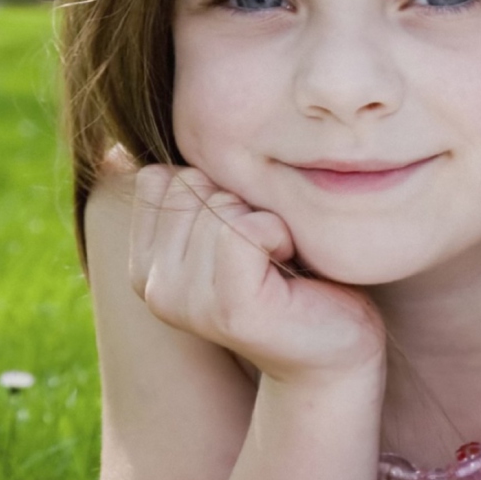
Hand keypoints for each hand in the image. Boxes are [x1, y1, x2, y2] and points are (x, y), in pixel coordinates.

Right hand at [129, 166, 383, 383]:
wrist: (335, 348)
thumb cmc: (295, 278)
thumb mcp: (236, 225)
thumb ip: (197, 190)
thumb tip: (153, 131)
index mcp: (145, 262)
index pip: (161, 176)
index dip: (217, 189)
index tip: (246, 233)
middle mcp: (153, 285)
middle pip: (191, 185)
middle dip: (242, 203)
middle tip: (267, 251)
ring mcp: (185, 301)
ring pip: (220, 205)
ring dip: (266, 222)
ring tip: (280, 263)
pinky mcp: (229, 308)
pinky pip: (246, 230)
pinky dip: (279, 235)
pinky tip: (290, 268)